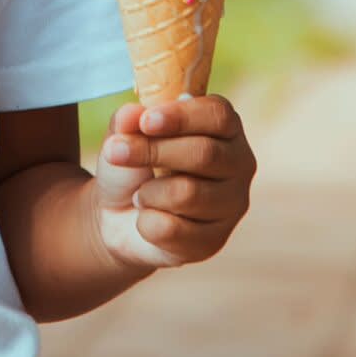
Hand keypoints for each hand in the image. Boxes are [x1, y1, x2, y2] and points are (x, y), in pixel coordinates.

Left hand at [88, 92, 254, 271]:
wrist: (118, 216)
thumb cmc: (133, 165)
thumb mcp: (124, 135)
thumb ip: (127, 121)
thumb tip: (132, 115)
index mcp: (225, 128)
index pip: (219, 115)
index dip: (182, 117)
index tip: (146, 121)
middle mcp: (239, 164)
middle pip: (205, 154)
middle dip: (153, 152)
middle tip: (116, 152)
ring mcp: (231, 205)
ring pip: (188, 194)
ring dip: (148, 192)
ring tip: (139, 193)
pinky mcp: (214, 241)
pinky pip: (174, 230)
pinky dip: (146, 222)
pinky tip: (148, 218)